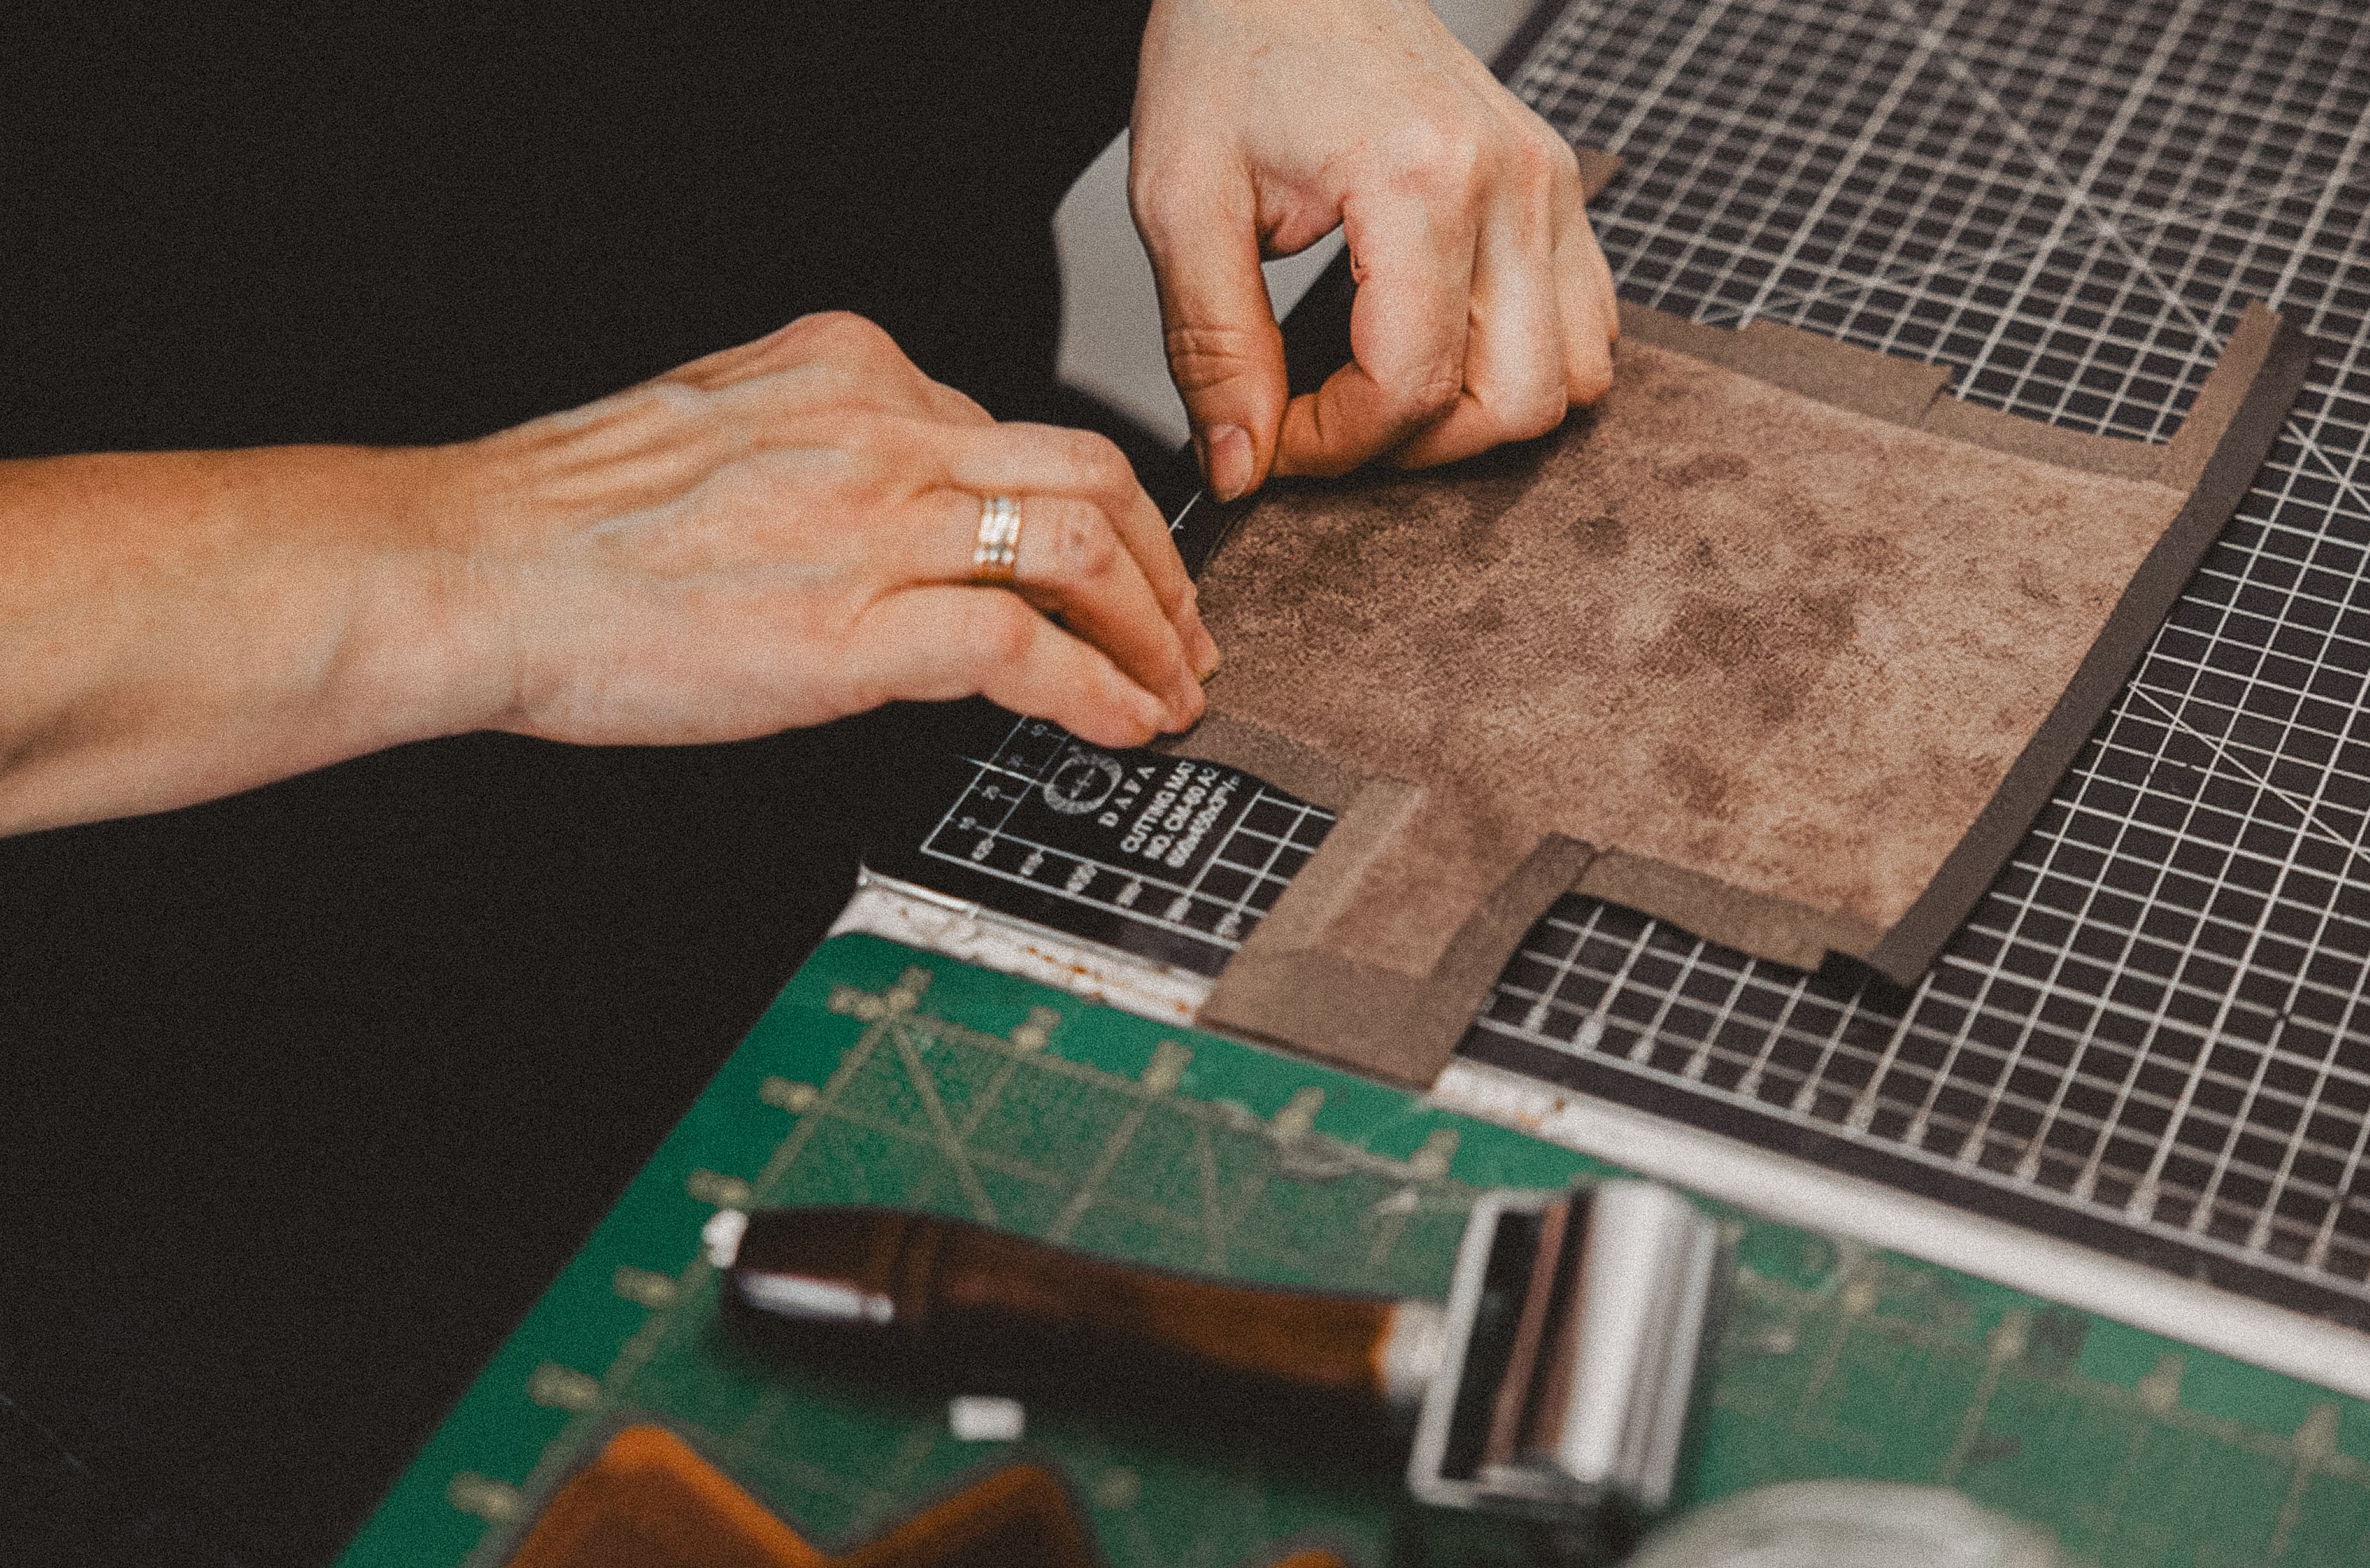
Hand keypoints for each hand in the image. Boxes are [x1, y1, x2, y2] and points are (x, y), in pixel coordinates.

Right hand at [457, 312, 1217, 750]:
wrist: (472, 566)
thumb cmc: (567, 521)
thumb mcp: (721, 434)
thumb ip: (826, 453)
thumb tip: (902, 515)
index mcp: (848, 370)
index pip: (1013, 431)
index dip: (1086, 507)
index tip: (1109, 558)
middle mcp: (880, 428)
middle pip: (1088, 466)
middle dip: (1160, 557)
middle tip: (1179, 622)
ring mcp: (875, 524)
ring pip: (1081, 547)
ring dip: (1153, 626)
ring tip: (1172, 682)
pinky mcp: (856, 627)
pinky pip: (1024, 650)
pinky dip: (1100, 689)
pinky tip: (1124, 723)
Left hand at [1130, 0, 1618, 496]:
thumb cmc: (1233, 48)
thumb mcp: (1181, 202)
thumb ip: (1213, 348)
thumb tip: (1241, 466)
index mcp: (1421, 177)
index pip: (1408, 387)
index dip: (1333, 446)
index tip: (1271, 437)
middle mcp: (1511, 179)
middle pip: (1513, 403)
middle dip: (1413, 446)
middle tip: (1328, 420)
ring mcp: (1550, 183)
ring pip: (1571, 378)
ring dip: (1476, 413)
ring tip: (1383, 388)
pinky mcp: (1559, 188)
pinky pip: (1586, 324)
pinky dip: (1520, 363)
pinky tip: (1436, 346)